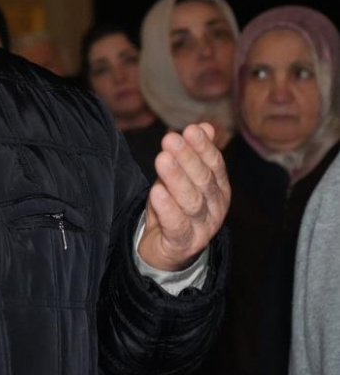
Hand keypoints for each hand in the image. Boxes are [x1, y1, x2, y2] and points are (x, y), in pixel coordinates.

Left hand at [137, 123, 230, 271]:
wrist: (165, 249)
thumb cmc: (175, 207)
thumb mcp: (182, 177)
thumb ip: (194, 154)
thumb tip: (204, 125)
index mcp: (217, 189)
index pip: (214, 165)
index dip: (203, 147)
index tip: (190, 129)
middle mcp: (214, 208)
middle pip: (203, 181)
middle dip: (187, 158)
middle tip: (171, 139)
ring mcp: (202, 228)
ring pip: (191, 202)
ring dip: (176, 178)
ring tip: (162, 159)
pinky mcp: (183, 245)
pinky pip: (176, 226)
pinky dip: (167, 208)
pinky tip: (156, 192)